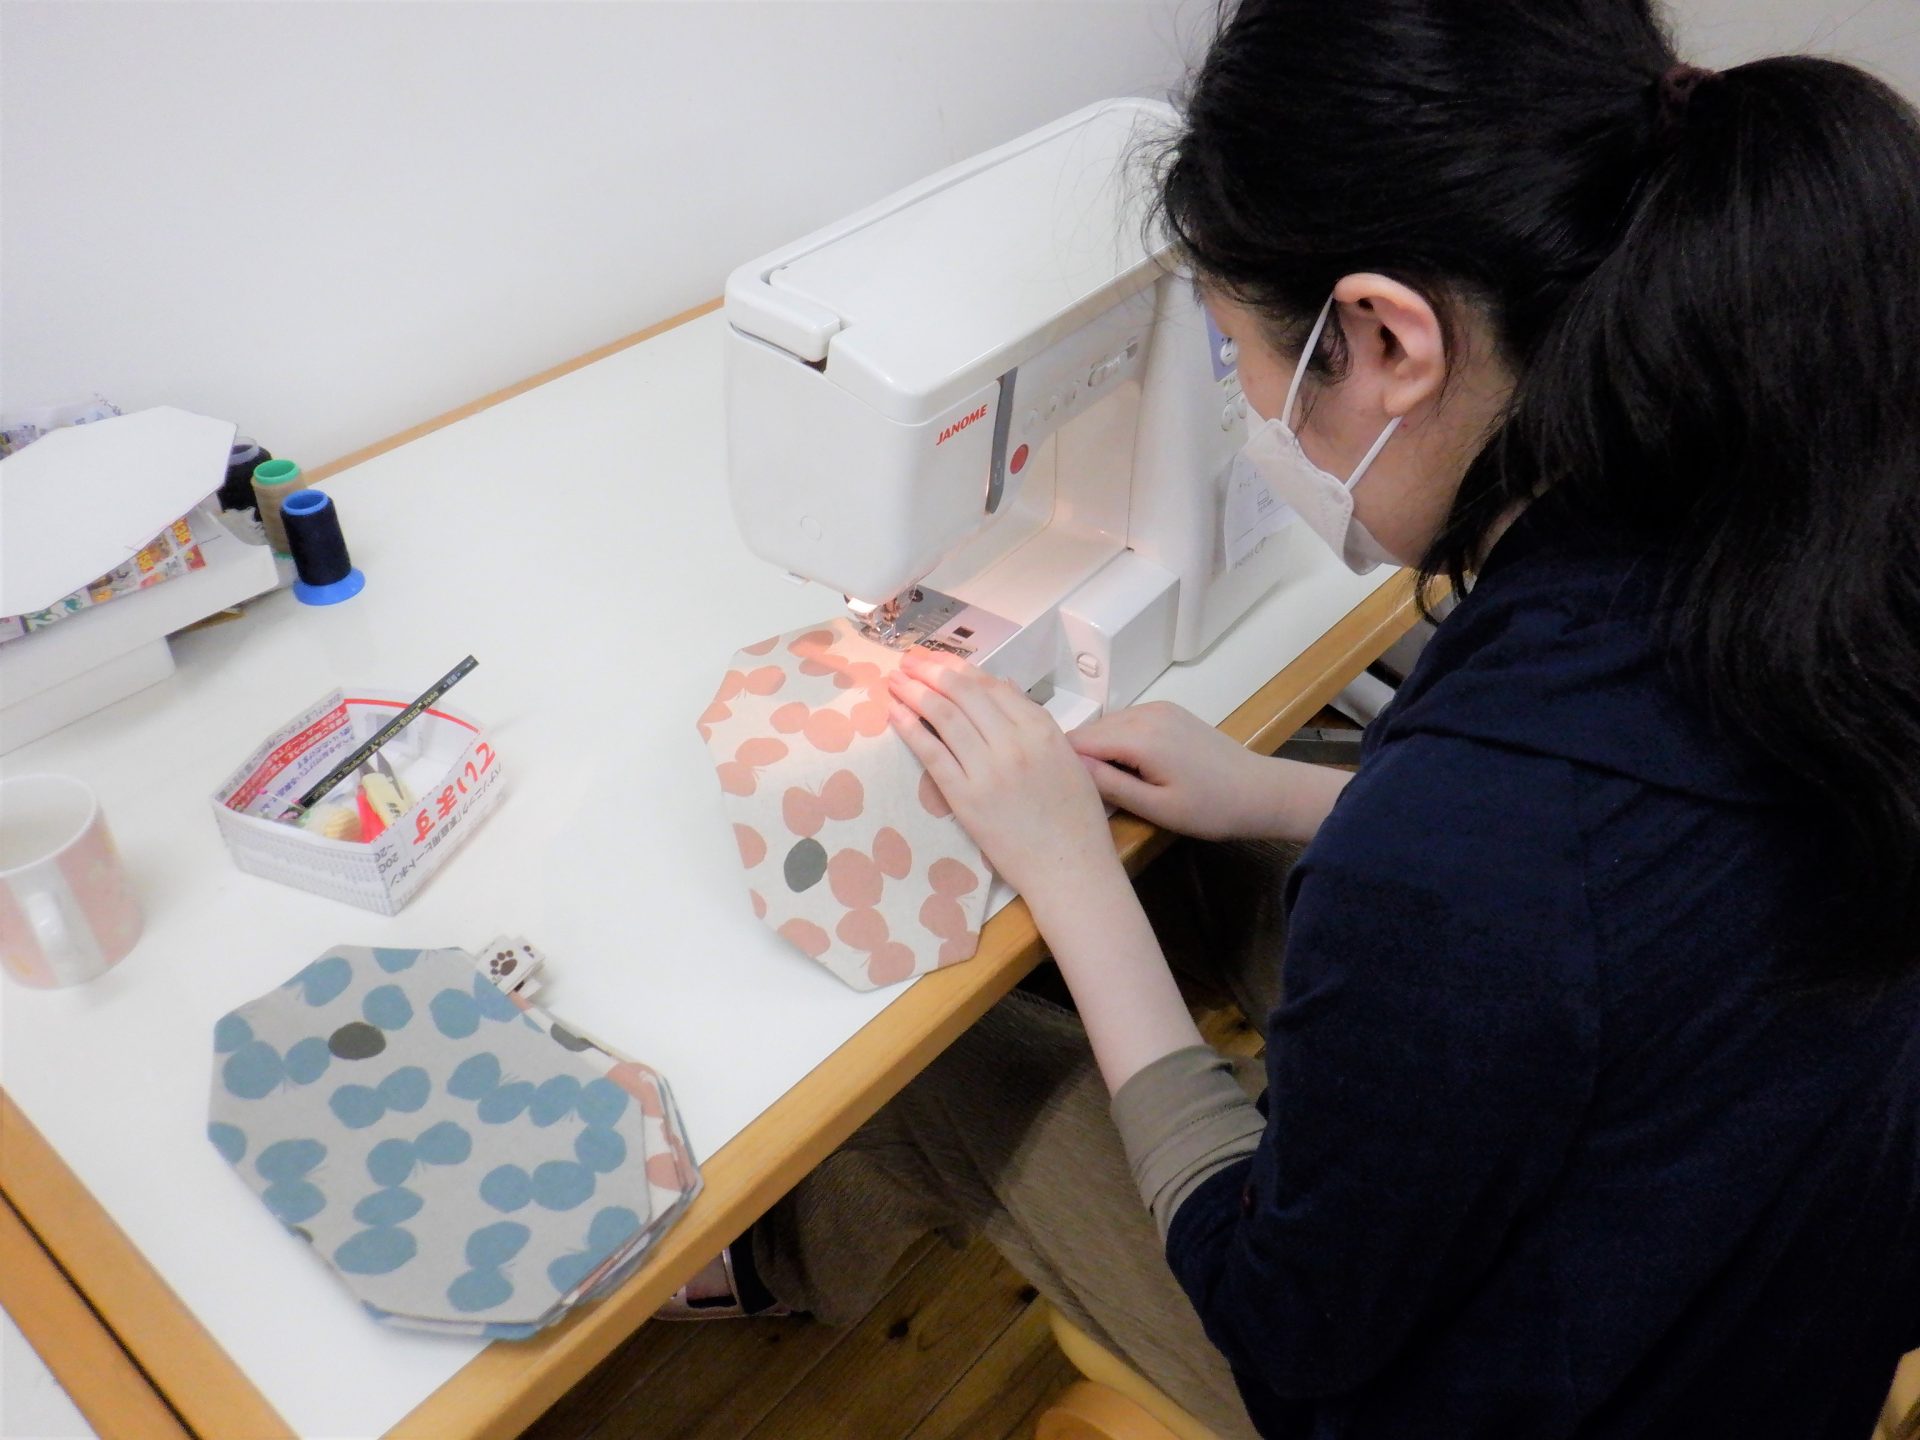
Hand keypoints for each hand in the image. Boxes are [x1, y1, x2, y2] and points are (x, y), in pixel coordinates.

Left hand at [887, 649, 1118, 903]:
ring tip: (896, 680)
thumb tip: (1002, 686)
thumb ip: (1034, 721)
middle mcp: (1015, 742)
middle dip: (932, 671)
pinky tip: (895, 713)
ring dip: (915, 692)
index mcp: (1043, 729)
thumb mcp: (1067, 758)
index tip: (939, 661)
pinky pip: (933, 754)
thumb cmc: (1075, 819)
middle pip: (964, 694)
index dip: (960, 669)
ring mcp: (989, 769)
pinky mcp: (967, 798)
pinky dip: (911, 729)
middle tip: (909, 660)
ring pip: (945, 717)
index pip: (992, 687)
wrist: (1069, 868)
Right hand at [1069, 701, 1341, 841]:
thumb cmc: (1210, 808)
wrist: (1259, 791)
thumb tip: (1069, 768)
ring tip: (1104, 784)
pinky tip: (1128, 768)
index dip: (1064, 766)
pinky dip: (1118, 742)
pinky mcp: (1168, 711)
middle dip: (1079, 758)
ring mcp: (1157, 708)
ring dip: (1099, 751)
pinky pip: (1126, 722)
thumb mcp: (1156, 808)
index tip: (1058, 791)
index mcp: (1139, 736)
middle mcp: (1144, 712)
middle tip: (1078, 793)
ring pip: (1107, 726)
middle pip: (1090, 731)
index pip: (1078, 742)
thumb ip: (1110, 785)